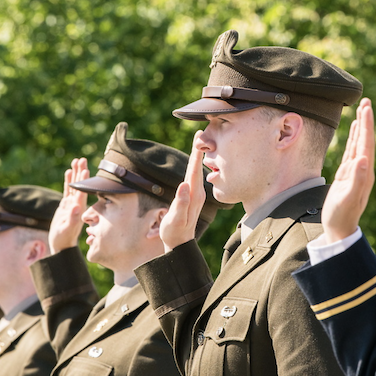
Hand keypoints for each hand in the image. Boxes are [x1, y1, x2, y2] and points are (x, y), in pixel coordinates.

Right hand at [49, 158, 89, 254]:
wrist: (61, 244)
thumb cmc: (63, 238)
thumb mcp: (66, 229)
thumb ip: (72, 218)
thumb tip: (76, 207)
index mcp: (79, 208)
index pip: (82, 192)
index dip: (83, 181)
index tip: (86, 171)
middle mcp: (77, 204)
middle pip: (79, 185)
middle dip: (81, 172)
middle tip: (82, 159)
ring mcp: (72, 204)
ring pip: (74, 185)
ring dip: (76, 173)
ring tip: (77, 161)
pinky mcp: (66, 205)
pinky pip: (68, 190)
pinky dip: (68, 180)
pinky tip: (69, 171)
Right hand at [161, 131, 205, 251]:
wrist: (180, 243)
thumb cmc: (175, 232)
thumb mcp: (176, 218)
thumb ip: (181, 202)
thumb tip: (184, 185)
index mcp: (193, 194)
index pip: (194, 169)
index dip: (196, 153)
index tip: (199, 138)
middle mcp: (197, 192)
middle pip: (197, 167)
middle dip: (198, 150)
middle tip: (200, 132)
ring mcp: (196, 194)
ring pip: (196, 171)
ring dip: (197, 156)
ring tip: (198, 142)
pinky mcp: (193, 196)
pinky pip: (194, 177)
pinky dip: (194, 166)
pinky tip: (195, 161)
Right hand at [323, 98, 374, 242]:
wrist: (339, 230)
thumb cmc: (341, 216)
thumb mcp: (348, 198)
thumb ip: (356, 179)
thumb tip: (362, 159)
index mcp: (364, 173)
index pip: (366, 144)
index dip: (366, 125)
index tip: (366, 108)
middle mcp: (363, 169)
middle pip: (365, 140)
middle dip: (366, 120)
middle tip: (366, 101)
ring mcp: (356, 171)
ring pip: (359, 143)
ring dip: (361, 127)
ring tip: (362, 110)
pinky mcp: (347, 174)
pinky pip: (352, 151)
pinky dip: (353, 138)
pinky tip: (354, 131)